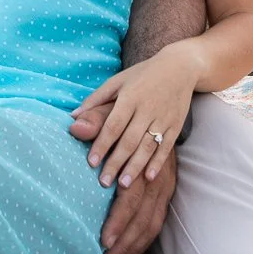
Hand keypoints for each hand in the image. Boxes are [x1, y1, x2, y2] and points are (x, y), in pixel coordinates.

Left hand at [70, 100, 175, 253]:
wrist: (171, 88)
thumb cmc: (134, 99)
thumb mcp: (115, 102)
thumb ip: (95, 118)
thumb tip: (74, 126)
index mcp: (142, 153)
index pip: (129, 191)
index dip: (116, 215)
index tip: (102, 237)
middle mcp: (157, 171)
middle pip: (142, 211)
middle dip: (124, 236)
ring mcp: (166, 179)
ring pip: (153, 218)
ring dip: (135, 242)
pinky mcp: (169, 185)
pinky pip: (160, 216)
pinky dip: (146, 236)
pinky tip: (132, 252)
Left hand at [72, 47, 194, 191]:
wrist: (179, 67)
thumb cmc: (143, 75)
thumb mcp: (118, 81)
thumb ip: (96, 99)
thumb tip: (73, 117)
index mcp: (130, 97)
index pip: (113, 125)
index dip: (101, 144)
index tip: (91, 163)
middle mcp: (147, 109)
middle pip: (129, 140)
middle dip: (116, 162)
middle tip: (103, 183)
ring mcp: (163, 118)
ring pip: (147, 147)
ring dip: (135, 167)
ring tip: (123, 185)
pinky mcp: (176, 125)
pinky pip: (167, 147)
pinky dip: (158, 163)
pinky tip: (148, 177)